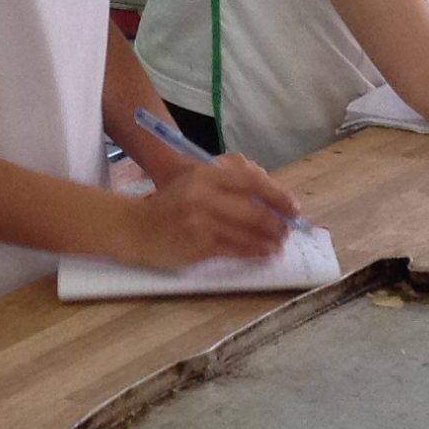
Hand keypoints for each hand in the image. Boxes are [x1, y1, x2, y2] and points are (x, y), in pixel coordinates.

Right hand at [118, 157, 298, 268]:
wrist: (135, 227)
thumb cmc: (170, 203)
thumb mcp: (195, 181)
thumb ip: (228, 183)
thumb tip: (270, 199)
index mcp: (206, 175)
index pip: (251, 182)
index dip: (278, 195)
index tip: (293, 206)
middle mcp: (204, 196)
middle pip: (254, 210)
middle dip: (277, 223)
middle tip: (289, 230)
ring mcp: (201, 222)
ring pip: (247, 233)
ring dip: (269, 240)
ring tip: (279, 244)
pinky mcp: (198, 245)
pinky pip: (234, 249)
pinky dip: (253, 252)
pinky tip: (263, 253)